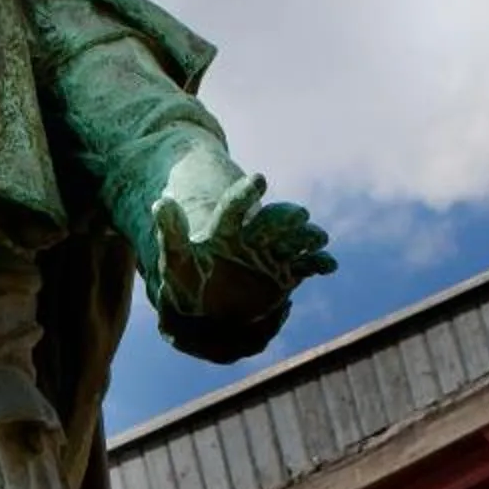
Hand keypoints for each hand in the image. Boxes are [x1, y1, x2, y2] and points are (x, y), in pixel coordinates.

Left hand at [153, 170, 334, 354]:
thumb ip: (169, 233)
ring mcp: (270, 256)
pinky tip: (329, 265)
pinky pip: (305, 266)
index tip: (259, 179)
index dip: (245, 194)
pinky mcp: (285, 274)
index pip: (233, 208)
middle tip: (300, 213)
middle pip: (271, 222)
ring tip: (319, 238)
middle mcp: (251, 238)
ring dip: (307, 237)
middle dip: (285, 217)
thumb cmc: (186, 281)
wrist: (204, 309)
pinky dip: (318, 264)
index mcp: (224, 232)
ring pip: (293, 240)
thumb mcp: (173, 259)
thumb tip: (159, 201)